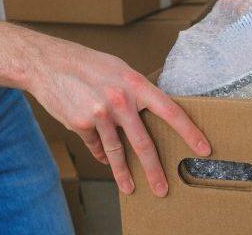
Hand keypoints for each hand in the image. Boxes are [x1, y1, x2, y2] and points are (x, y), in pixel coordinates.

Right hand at [27, 40, 210, 196]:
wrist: (47, 63)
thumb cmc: (87, 64)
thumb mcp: (119, 70)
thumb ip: (136, 91)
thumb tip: (152, 112)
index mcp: (136, 83)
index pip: (171, 111)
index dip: (190, 132)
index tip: (203, 149)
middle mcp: (120, 100)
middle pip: (143, 143)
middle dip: (155, 170)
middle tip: (163, 188)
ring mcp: (100, 113)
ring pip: (116, 152)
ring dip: (123, 174)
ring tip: (130, 188)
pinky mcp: (81, 123)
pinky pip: (96, 145)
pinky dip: (100, 154)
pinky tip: (104, 160)